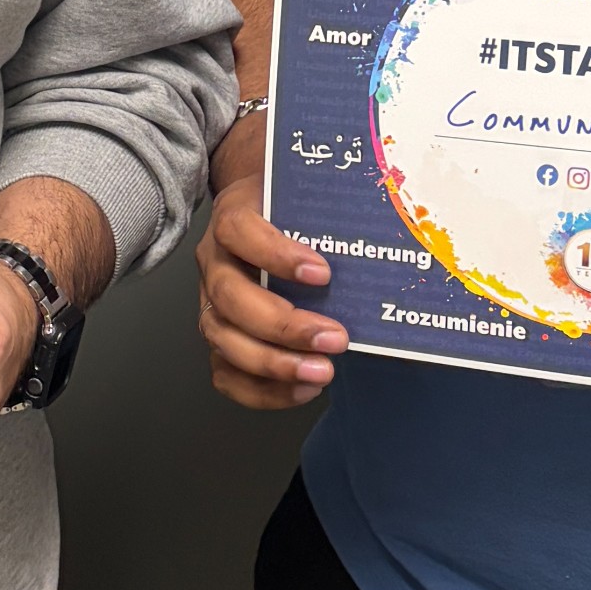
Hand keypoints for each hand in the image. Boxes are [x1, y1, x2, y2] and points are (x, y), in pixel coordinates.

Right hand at [197, 175, 347, 409]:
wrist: (262, 215)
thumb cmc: (291, 211)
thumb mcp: (304, 198)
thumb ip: (327, 215)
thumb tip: (380, 240)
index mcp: (233, 218)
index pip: (239, 231)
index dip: (276, 255)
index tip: (322, 273)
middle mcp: (215, 262)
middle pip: (229, 297)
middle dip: (283, 326)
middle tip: (335, 339)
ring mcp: (211, 303)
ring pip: (223, 339)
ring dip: (274, 364)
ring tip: (323, 372)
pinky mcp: (220, 337)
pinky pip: (225, 373)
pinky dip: (263, 391)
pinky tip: (304, 389)